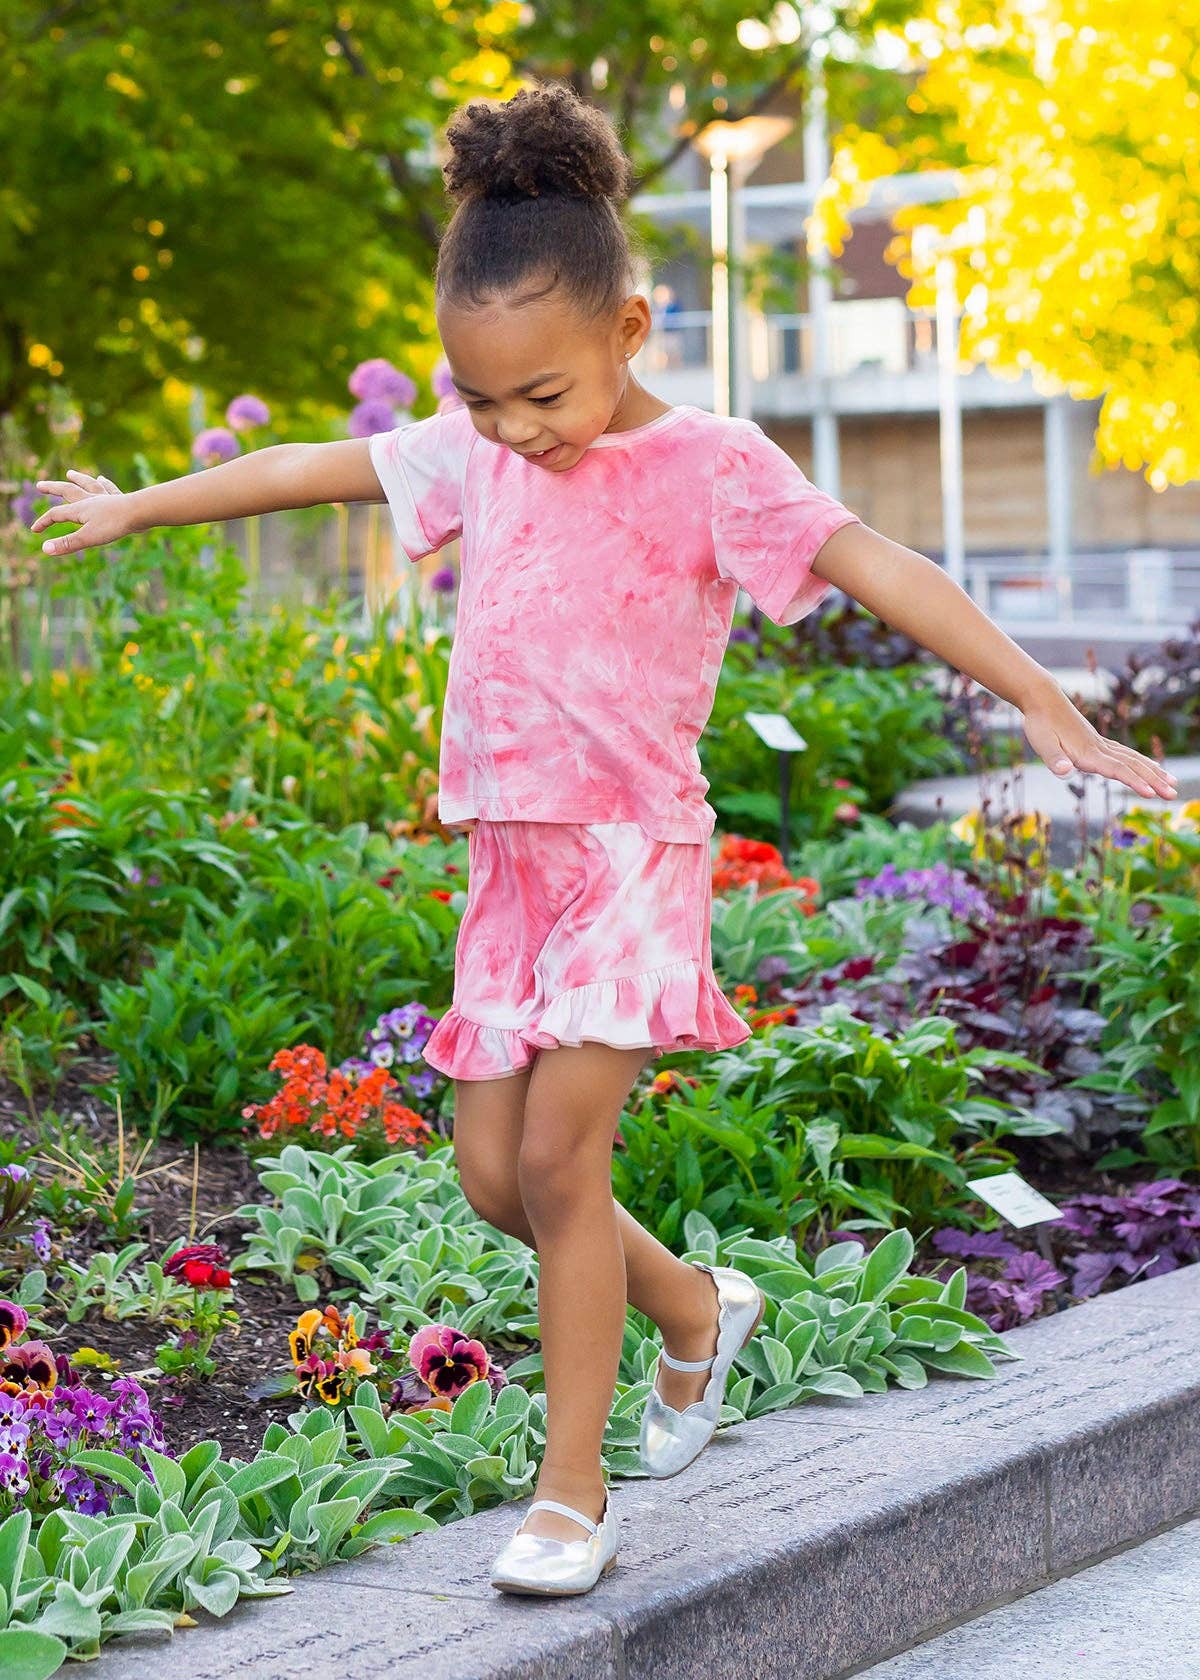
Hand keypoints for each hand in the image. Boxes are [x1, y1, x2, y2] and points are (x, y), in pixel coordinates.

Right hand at [29, 469, 133, 555]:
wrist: (140, 512)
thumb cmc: (115, 525)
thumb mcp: (88, 538)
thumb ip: (67, 543)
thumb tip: (45, 549)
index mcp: (80, 509)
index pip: (56, 514)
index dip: (44, 522)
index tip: (35, 530)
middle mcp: (91, 500)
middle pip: (67, 491)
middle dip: (52, 489)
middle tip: (40, 485)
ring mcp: (105, 498)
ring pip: (87, 486)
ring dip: (78, 480)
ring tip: (70, 473)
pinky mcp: (120, 499)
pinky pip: (109, 489)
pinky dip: (104, 483)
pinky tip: (102, 479)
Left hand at [1023, 692, 1177, 800]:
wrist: (1043, 698)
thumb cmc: (1040, 723)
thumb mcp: (1042, 743)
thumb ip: (1054, 759)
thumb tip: (1064, 771)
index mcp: (1088, 753)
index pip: (1117, 769)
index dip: (1135, 781)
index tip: (1152, 793)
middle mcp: (1099, 748)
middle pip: (1133, 765)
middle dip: (1154, 780)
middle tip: (1173, 794)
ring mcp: (1101, 744)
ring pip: (1133, 759)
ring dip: (1153, 771)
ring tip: (1172, 782)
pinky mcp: (1098, 742)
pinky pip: (1126, 754)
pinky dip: (1141, 762)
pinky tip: (1148, 768)